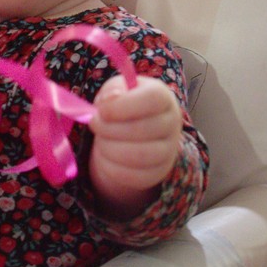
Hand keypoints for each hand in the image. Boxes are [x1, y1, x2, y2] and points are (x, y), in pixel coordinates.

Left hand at [87, 75, 183, 220]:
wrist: (134, 133)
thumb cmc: (124, 105)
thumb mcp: (117, 90)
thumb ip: (112, 90)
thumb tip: (111, 98)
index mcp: (163, 97)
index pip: (152, 99)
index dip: (123, 105)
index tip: (101, 110)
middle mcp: (172, 123)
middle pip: (144, 129)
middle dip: (110, 128)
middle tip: (94, 123)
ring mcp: (168, 151)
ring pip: (141, 155)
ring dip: (110, 148)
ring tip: (100, 140)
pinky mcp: (157, 173)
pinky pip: (135, 176)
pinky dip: (112, 168)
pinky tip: (104, 156)